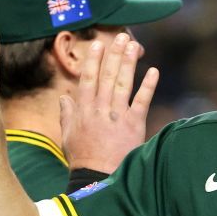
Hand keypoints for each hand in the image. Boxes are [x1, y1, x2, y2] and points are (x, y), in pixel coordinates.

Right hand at [60, 32, 158, 172]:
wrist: (98, 179)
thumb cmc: (82, 159)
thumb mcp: (68, 136)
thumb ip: (66, 115)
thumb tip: (63, 97)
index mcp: (83, 110)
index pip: (88, 79)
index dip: (94, 60)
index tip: (98, 44)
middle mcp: (100, 110)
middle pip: (107, 76)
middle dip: (114, 55)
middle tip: (121, 36)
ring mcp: (117, 116)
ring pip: (122, 84)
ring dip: (128, 63)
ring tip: (133, 45)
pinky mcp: (133, 126)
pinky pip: (142, 102)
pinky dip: (148, 86)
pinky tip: (153, 71)